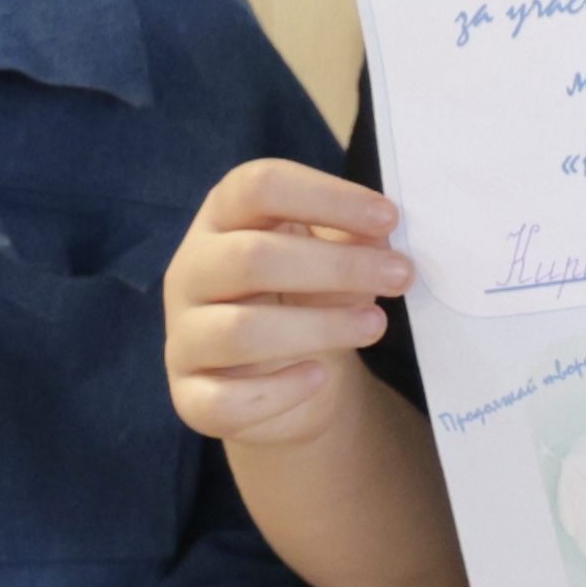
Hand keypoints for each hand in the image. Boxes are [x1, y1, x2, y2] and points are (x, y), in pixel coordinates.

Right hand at [163, 158, 413, 450]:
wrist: (291, 380)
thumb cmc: (310, 299)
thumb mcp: (332, 261)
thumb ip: (351, 240)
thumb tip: (380, 232)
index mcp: (224, 220)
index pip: (258, 186)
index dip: (325, 196)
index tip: (389, 218)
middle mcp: (191, 271)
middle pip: (250, 257)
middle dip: (337, 266)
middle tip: (401, 276)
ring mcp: (184, 336)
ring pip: (239, 331)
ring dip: (319, 328)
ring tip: (375, 325)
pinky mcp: (190, 396)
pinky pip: (224, 400)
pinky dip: (278, 391)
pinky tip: (318, 378)